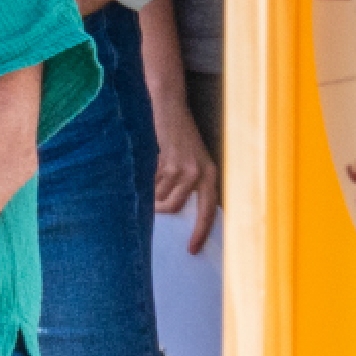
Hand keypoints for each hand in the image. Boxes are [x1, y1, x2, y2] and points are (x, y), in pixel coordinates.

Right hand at [152, 98, 219, 254]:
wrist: (169, 106)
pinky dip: (145, 177)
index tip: (192, 249)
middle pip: (174, 207)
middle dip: (158, 206)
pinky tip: (150, 161)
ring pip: (159, 196)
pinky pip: (151, 183)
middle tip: (150, 201)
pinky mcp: (168, 162)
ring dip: (150, 188)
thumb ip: (189, 182)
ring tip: (152, 170)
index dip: (201, 231)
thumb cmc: (177, 134)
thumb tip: (174, 210)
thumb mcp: (191, 160)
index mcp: (210, 175)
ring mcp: (184, 168)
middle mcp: (200, 173)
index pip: (209, 210)